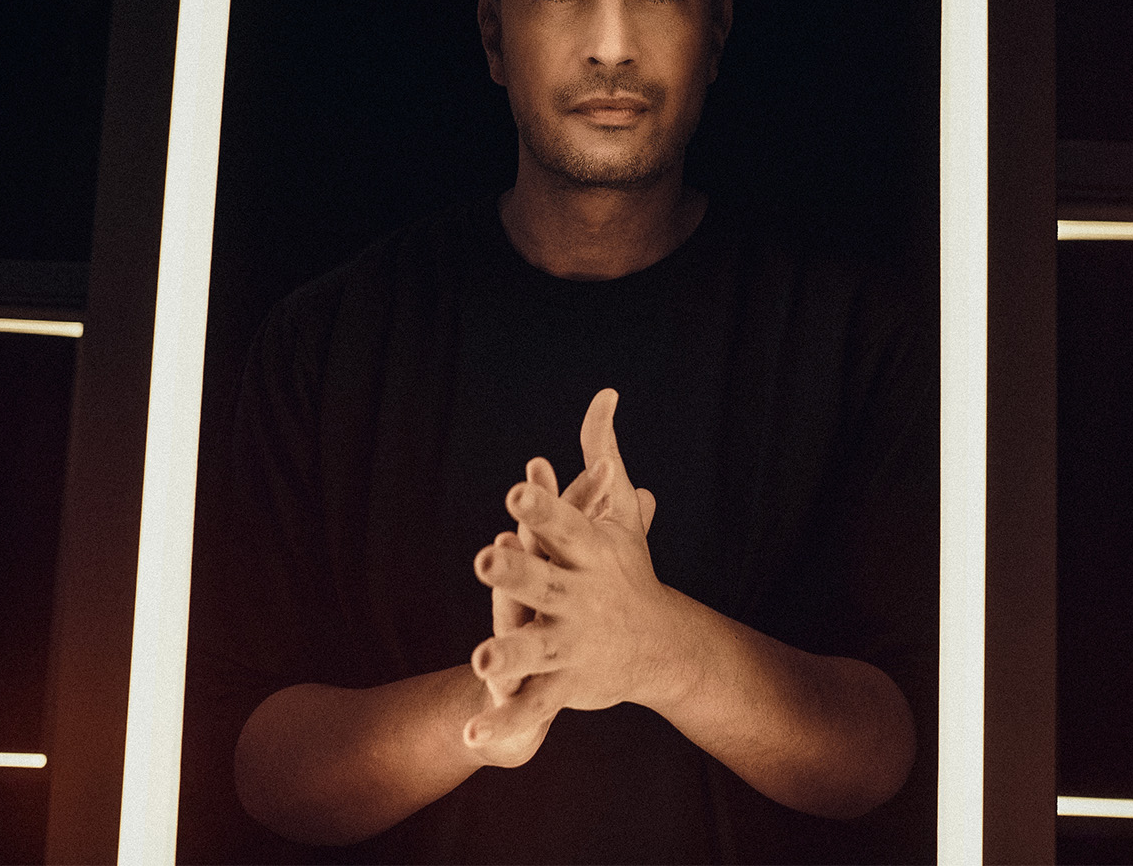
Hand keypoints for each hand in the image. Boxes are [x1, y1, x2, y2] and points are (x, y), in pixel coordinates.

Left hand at [464, 389, 673, 753]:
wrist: (660, 648)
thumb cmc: (626, 569)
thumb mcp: (617, 511)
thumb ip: (601, 452)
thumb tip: (604, 392)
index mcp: (592, 554)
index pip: (565, 524)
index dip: (544, 506)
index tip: (520, 484)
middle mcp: (583, 598)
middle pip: (546, 581)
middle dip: (518, 571)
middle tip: (486, 556)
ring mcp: (572, 645)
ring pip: (534, 648)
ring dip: (509, 653)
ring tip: (480, 659)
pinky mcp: (563, 686)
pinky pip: (530, 708)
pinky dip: (504, 726)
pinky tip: (472, 740)